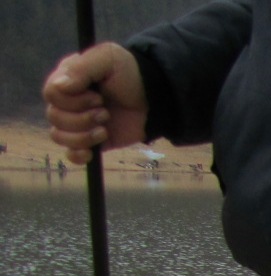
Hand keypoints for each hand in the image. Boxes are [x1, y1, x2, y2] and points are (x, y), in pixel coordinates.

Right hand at [43, 43, 147, 164]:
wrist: (153, 100)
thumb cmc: (130, 74)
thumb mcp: (108, 58)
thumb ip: (81, 69)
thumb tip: (59, 86)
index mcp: (67, 79)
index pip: (51, 94)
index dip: (72, 100)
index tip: (98, 97)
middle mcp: (68, 101)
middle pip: (54, 116)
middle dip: (82, 118)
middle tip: (105, 112)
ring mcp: (77, 123)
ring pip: (59, 136)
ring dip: (83, 135)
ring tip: (105, 129)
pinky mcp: (90, 142)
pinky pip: (70, 154)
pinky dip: (78, 155)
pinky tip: (91, 152)